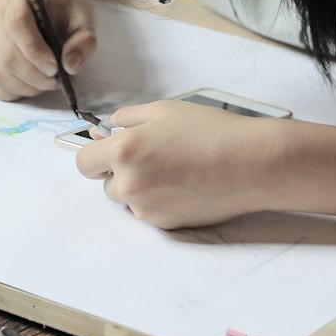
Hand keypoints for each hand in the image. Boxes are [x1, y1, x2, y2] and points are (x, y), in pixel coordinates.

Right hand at [0, 0, 95, 99]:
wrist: (52, 6)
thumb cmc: (66, 9)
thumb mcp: (84, 19)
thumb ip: (83, 41)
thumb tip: (70, 66)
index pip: (17, 22)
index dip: (34, 50)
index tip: (54, 68)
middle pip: (6, 53)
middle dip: (34, 76)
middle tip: (56, 81)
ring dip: (25, 86)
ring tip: (46, 82)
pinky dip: (15, 91)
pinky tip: (32, 84)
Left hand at [75, 99, 273, 228]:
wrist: (251, 164)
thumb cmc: (211, 132)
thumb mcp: (164, 110)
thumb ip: (128, 118)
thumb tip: (108, 128)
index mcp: (124, 151)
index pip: (84, 163)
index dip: (94, 156)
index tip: (107, 151)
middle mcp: (129, 184)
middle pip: (106, 184)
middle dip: (122, 172)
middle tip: (153, 157)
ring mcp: (145, 209)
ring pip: (128, 201)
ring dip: (139, 188)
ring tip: (174, 171)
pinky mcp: (164, 225)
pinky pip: (149, 213)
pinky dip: (159, 202)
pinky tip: (185, 186)